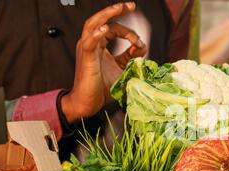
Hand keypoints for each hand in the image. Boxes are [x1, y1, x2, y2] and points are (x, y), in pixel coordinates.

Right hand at [62, 2, 146, 123]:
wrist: (88, 103)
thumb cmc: (102, 88)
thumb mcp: (122, 69)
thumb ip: (131, 57)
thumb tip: (142, 46)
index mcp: (100, 45)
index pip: (114, 29)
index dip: (130, 34)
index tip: (140, 44)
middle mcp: (92, 44)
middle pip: (102, 20)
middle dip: (116, 11)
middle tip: (131, 5)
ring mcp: (87, 50)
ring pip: (93, 25)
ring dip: (107, 15)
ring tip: (120, 8)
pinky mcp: (86, 58)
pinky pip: (89, 42)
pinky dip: (97, 34)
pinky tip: (106, 29)